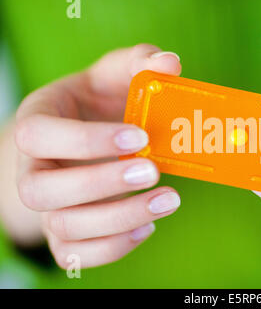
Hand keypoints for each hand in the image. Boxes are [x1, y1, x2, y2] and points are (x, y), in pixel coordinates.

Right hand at [14, 44, 181, 267]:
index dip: (86, 141)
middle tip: (153, 171)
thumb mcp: (116, 72)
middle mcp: (33, 169)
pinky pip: (76, 255)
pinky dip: (113, 248)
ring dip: (119, 219)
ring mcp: (48, 206)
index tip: (140, 137)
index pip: (39, 136)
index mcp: (37, 123)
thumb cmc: (100, 102)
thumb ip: (140, 62)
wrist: (87, 135)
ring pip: (64, 227)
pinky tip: (149, 225)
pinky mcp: (67, 232)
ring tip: (169, 200)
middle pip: (42, 190)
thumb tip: (171, 63)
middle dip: (101, 184)